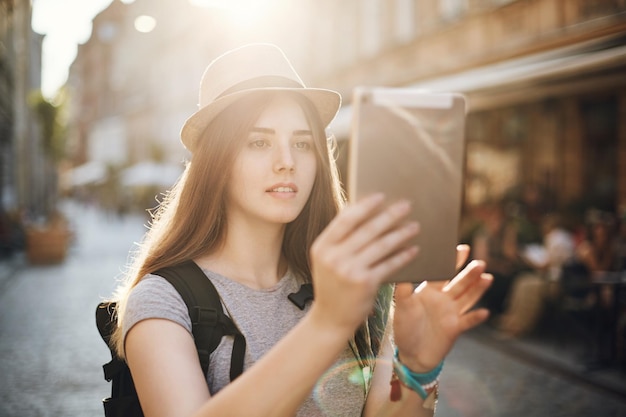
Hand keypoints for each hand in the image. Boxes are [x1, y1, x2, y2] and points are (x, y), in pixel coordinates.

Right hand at [309, 194, 419, 336]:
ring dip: (400, 233)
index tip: (381, 196)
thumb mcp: (327, 261)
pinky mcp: (365, 284)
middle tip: (406, 205)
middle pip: (367, 229)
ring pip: (381, 245)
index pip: (345, 219)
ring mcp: (349, 270)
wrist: (330, 320)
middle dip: (389, 215)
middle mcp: (334, 257)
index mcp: (322, 247)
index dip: (365, 206)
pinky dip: (403, 256)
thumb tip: (362, 210)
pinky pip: (389, 264)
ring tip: (414, 226)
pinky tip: (414, 250)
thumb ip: (340, 240)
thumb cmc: (332, 286)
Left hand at [392, 246, 491, 371]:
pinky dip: (476, 318)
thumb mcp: (401, 306)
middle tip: (479, 262)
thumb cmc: (404, 327)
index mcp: (430, 290)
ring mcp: (451, 313)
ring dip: (478, 289)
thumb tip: (402, 269)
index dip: (453, 261)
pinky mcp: (455, 328)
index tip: (462, 248)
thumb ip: (402, 289)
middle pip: (460, 283)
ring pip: (468, 298)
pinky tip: (484, 312)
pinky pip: (468, 321)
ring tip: (487, 277)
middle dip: (469, 273)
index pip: (444, 273)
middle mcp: (443, 299)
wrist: (410, 353)